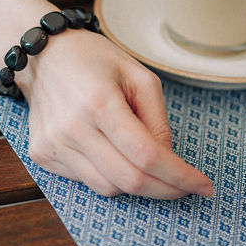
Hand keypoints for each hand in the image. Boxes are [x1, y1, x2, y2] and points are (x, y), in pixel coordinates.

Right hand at [15, 29, 213, 198]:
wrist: (42, 55)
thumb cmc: (93, 59)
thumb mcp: (139, 76)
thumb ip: (158, 120)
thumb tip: (167, 161)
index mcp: (99, 102)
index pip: (147, 155)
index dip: (180, 176)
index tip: (204, 186)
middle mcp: (71, 127)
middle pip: (129, 180)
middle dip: (166, 190)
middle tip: (185, 188)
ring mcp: (52, 144)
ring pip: (107, 188)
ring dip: (136, 184)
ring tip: (144, 162)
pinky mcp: (41, 153)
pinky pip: (85, 181)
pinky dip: (107, 175)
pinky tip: (110, 152)